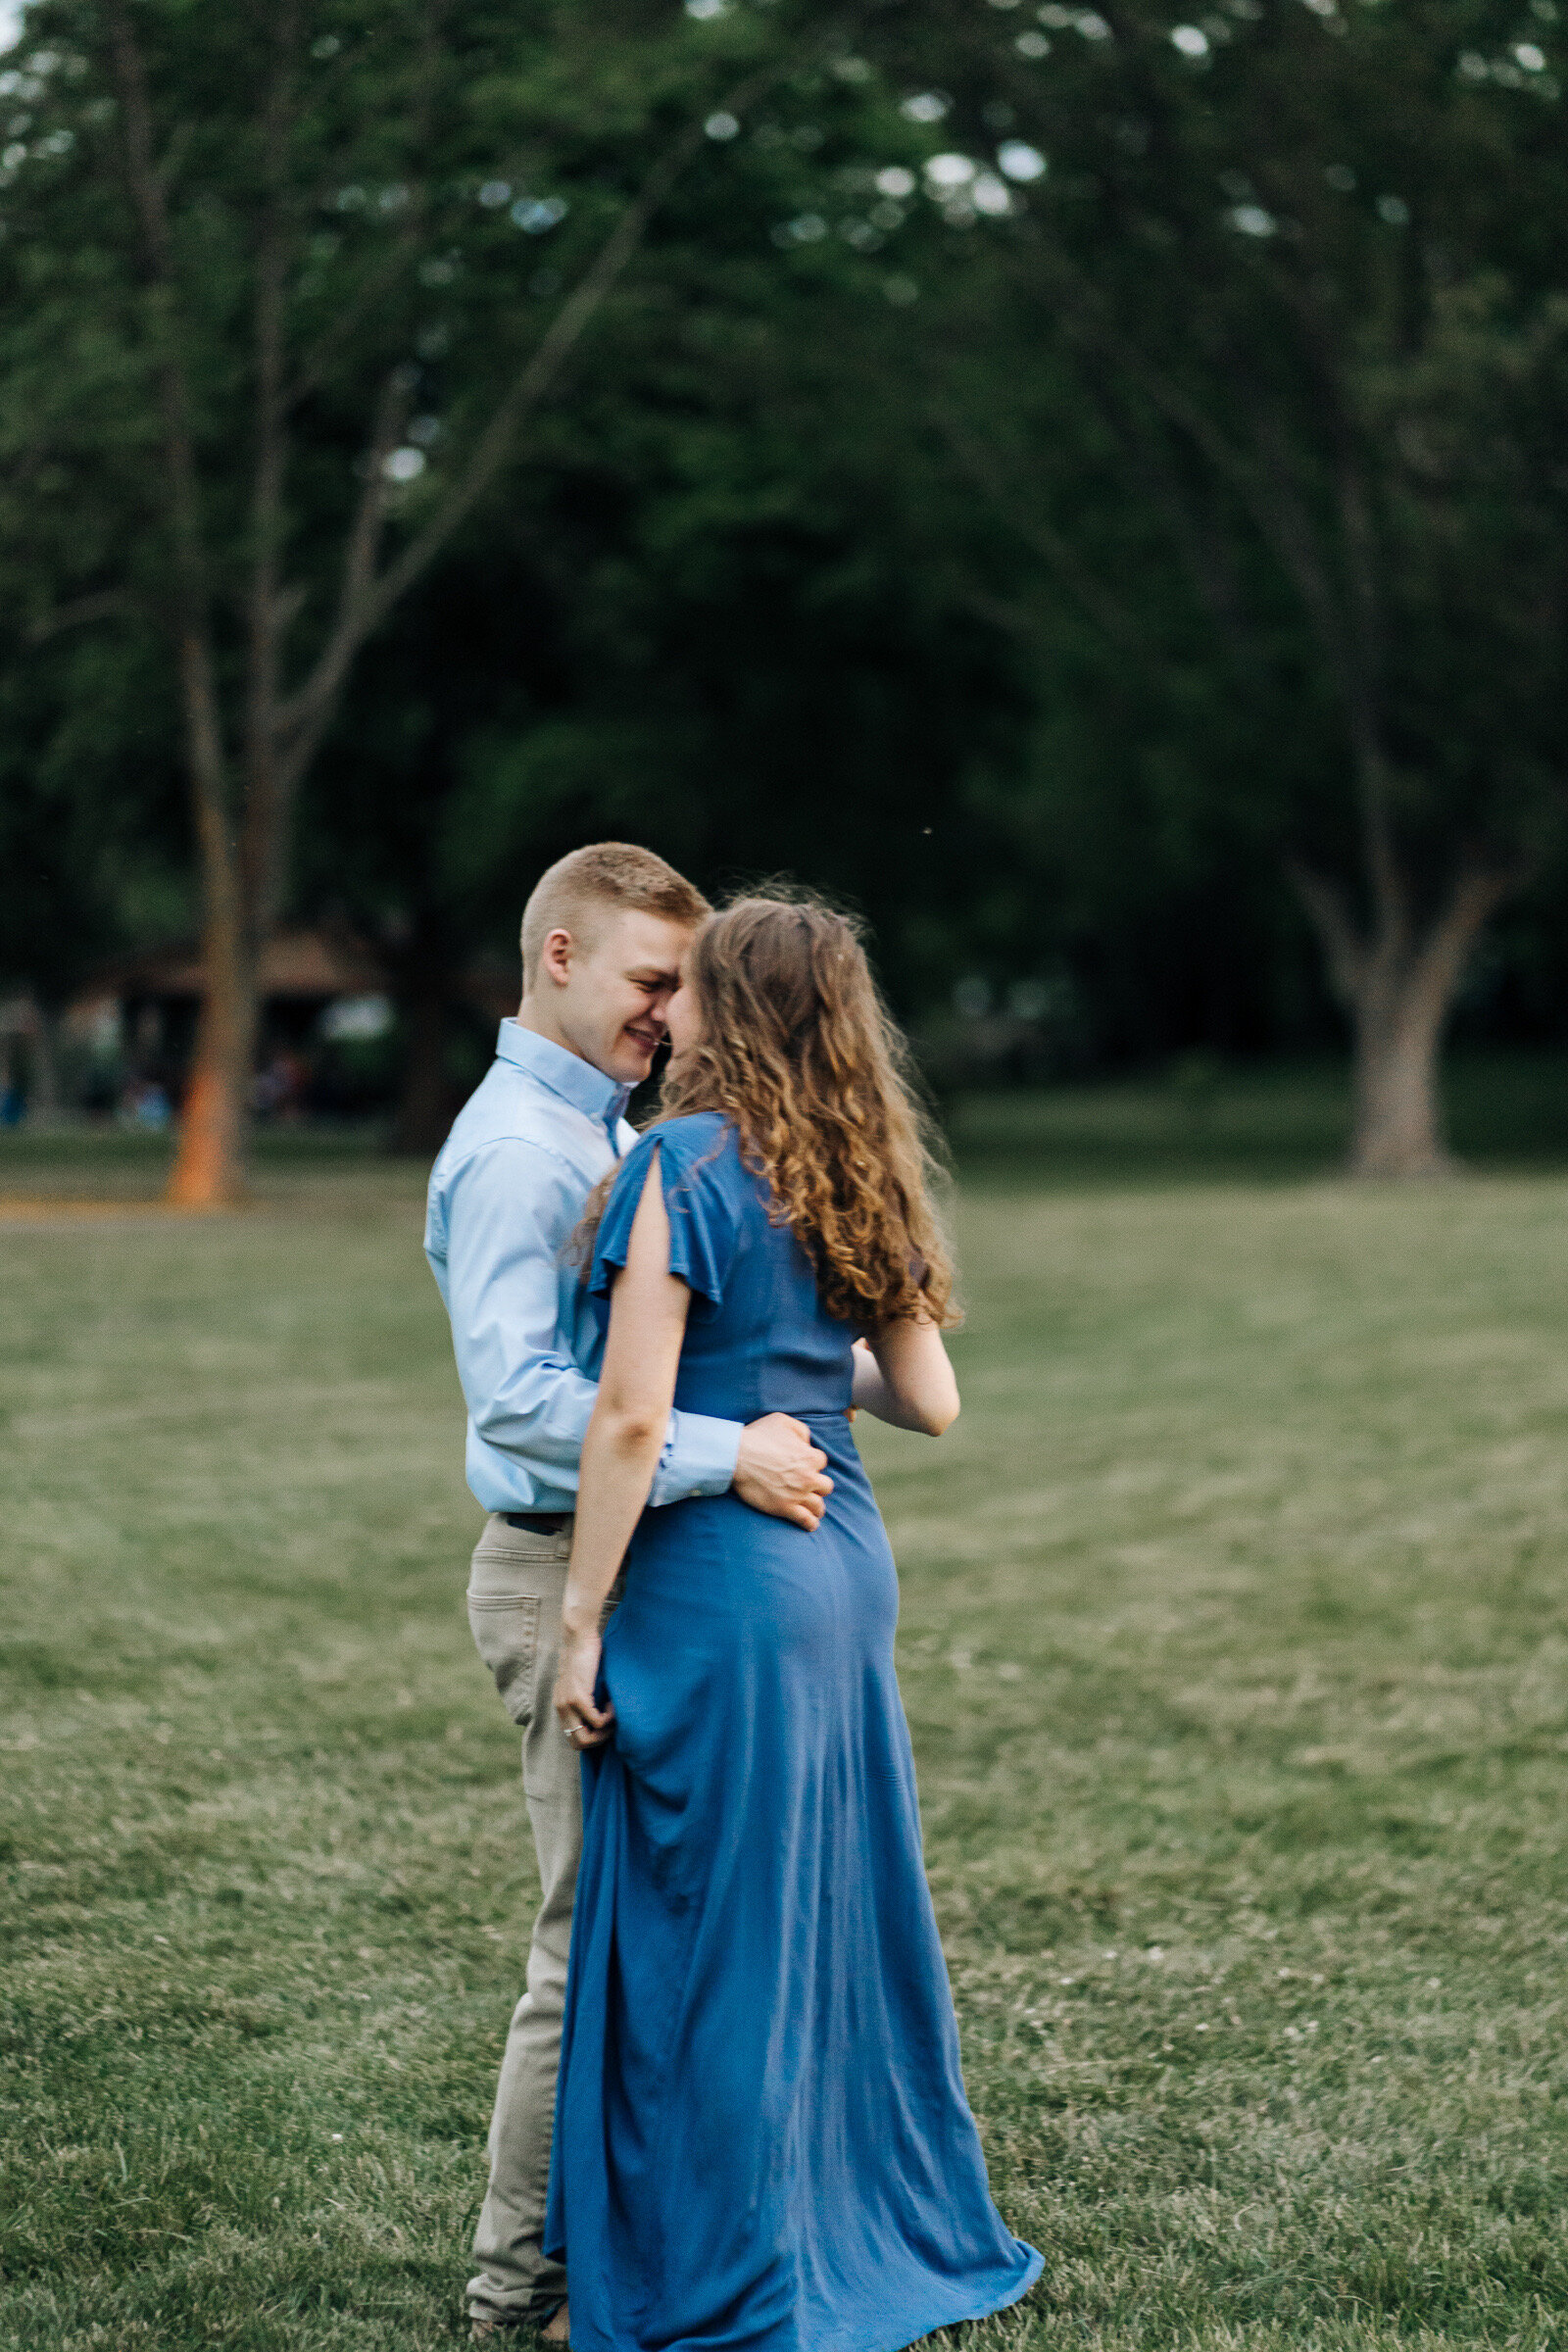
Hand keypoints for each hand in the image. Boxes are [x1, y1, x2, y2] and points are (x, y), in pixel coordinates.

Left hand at [554, 1622, 614, 1748]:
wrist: (580, 1638)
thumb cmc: (586, 1657)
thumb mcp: (582, 1681)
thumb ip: (584, 1697)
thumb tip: (600, 1715)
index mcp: (560, 1705)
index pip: (572, 1738)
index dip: (592, 1737)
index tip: (605, 1725)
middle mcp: (561, 1707)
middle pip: (578, 1744)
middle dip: (599, 1740)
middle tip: (612, 1726)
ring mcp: (568, 1704)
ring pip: (586, 1738)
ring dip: (605, 1732)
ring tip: (613, 1716)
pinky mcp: (578, 1697)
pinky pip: (597, 1721)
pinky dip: (609, 1717)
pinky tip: (613, 1703)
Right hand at [733, 1411, 832, 1531]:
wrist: (736, 1456)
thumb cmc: (758, 1436)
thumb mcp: (783, 1421)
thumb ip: (801, 1431)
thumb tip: (808, 1442)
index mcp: (810, 1456)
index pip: (822, 1462)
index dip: (813, 1463)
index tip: (804, 1465)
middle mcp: (808, 1477)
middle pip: (826, 1486)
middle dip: (819, 1485)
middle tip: (809, 1486)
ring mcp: (797, 1494)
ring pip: (818, 1506)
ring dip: (817, 1506)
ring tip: (814, 1508)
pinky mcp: (784, 1508)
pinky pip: (805, 1520)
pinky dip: (810, 1523)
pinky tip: (810, 1524)